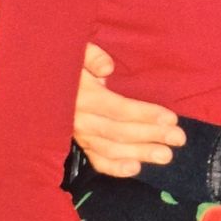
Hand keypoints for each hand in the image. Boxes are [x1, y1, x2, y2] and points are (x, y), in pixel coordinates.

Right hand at [74, 42, 184, 177]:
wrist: (42, 82)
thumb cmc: (67, 64)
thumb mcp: (76, 51)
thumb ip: (92, 57)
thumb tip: (107, 69)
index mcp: (83, 96)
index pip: (118, 109)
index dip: (145, 115)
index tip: (171, 118)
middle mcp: (80, 120)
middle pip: (119, 131)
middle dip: (151, 135)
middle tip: (179, 138)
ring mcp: (79, 135)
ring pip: (111, 149)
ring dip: (140, 153)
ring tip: (166, 156)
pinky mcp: (79, 144)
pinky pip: (96, 160)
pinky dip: (114, 168)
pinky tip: (136, 169)